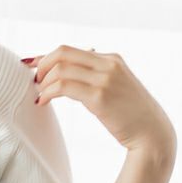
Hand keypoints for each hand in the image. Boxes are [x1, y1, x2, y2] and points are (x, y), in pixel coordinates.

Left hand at [24, 45, 176, 160]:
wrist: (151, 132)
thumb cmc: (131, 115)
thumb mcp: (116, 88)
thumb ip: (97, 77)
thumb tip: (71, 72)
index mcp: (111, 58)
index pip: (70, 50)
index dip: (45, 57)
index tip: (30, 65)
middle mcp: (108, 63)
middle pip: (62, 53)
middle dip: (42, 66)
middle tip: (35, 84)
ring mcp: (105, 78)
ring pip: (61, 69)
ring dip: (44, 82)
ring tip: (40, 96)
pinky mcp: (100, 96)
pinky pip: (64, 87)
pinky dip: (48, 93)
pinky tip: (43, 102)